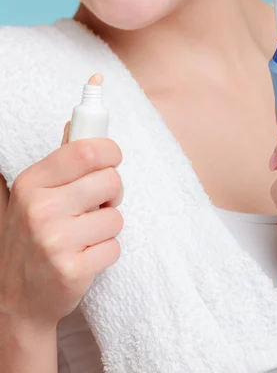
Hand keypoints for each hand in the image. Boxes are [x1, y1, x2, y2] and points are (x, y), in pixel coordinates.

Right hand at [0, 123, 123, 329]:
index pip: (85, 150)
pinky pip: (114, 247)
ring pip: (116, 217)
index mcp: (32, 182)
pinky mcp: (72, 271)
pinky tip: (85, 256)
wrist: (14, 299)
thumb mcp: (32, 194)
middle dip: (113, 192)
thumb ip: (59, 162)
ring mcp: (55, 242)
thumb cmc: (30, 237)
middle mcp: (40, 209)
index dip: (110, 151)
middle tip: (99, 204)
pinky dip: (106, 252)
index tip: (113, 158)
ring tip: (86, 234)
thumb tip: (77, 122)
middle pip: (110, 180)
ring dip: (108, 226)